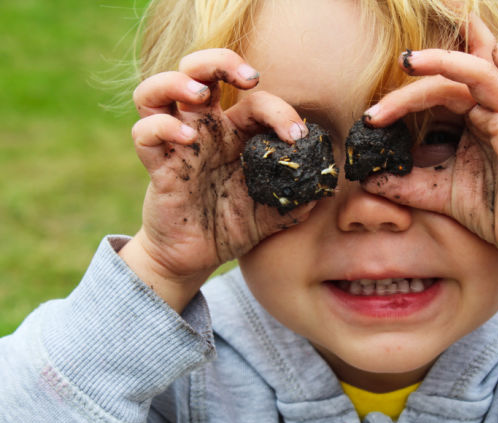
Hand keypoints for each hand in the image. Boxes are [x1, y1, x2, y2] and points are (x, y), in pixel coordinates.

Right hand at [128, 49, 311, 286]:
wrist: (195, 257)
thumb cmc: (230, 226)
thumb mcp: (271, 213)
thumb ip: (296, 200)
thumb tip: (323, 188)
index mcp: (235, 134)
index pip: (254, 101)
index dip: (279, 109)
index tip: (297, 135)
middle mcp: (204, 130)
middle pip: (198, 70)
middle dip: (221, 60)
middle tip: (249, 77)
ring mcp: (177, 145)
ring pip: (157, 90)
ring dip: (178, 81)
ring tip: (201, 94)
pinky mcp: (157, 166)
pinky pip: (144, 133)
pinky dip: (161, 127)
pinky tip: (186, 140)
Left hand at [362, 15, 497, 261]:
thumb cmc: (491, 210)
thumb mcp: (437, 192)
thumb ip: (404, 182)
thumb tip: (365, 176)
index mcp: (471, 118)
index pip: (436, 89)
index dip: (403, 95)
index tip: (370, 117)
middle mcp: (491, 112)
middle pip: (455, 75)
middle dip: (423, 68)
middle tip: (396, 62)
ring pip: (484, 76)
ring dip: (449, 63)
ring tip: (413, 60)